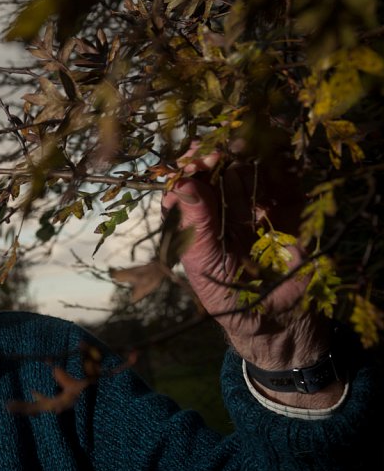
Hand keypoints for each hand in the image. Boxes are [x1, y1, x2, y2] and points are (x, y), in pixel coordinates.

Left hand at [162, 147, 341, 406]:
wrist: (276, 324)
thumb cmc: (228, 299)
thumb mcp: (203, 263)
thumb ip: (194, 224)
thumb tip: (179, 184)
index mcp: (201, 221)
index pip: (192, 185)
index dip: (189, 169)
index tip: (189, 161)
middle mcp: (228, 210)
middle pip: (219, 171)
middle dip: (214, 155)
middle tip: (212, 149)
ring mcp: (260, 210)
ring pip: (249, 171)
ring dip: (242, 155)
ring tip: (235, 146)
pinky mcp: (291, 214)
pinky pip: (284, 183)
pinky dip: (276, 168)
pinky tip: (267, 160)